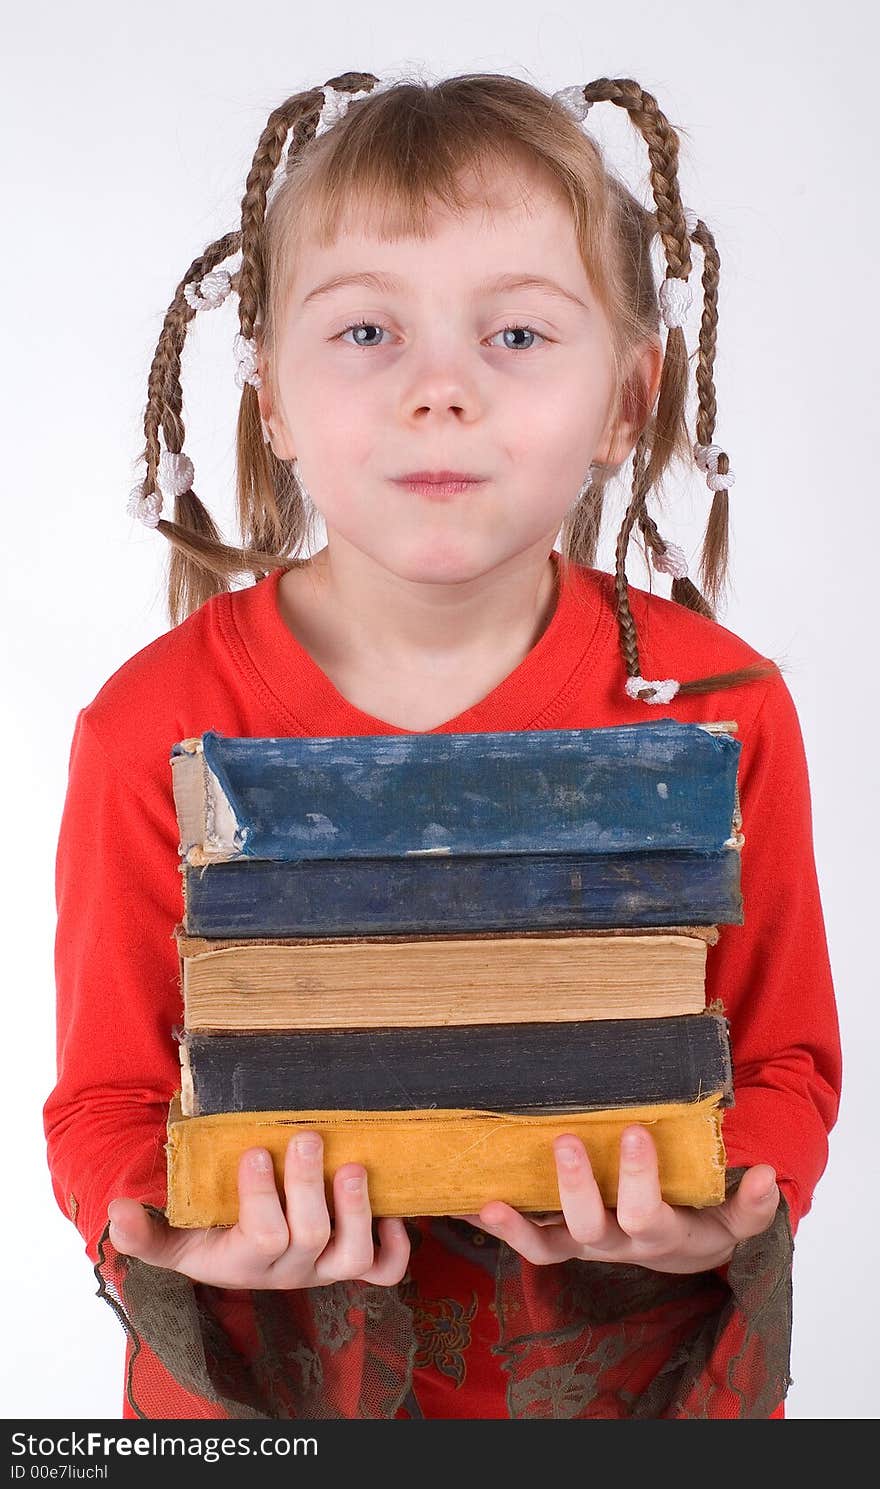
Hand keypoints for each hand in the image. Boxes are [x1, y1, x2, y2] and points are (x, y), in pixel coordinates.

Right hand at [107, 1132, 409, 1289]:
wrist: (234, 1258)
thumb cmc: (204, 1237)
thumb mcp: (171, 1239)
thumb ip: (144, 1231)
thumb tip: (115, 1211)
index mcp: (245, 1263)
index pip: (262, 1237)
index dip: (262, 1198)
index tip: (253, 1152)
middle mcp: (291, 1271)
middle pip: (310, 1237)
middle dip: (308, 1185)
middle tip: (306, 1135)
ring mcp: (326, 1269)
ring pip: (352, 1256)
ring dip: (356, 1209)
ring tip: (353, 1165)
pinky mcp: (353, 1262)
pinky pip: (385, 1270)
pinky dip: (396, 1243)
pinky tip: (392, 1208)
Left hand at [453, 1126, 779, 1273]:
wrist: (677, 1248)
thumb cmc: (703, 1218)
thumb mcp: (733, 1217)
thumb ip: (750, 1204)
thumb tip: (768, 1176)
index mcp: (659, 1233)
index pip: (647, 1211)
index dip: (638, 1177)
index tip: (633, 1129)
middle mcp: (614, 1244)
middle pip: (589, 1227)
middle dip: (576, 1186)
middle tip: (563, 1139)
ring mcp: (581, 1243)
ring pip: (544, 1246)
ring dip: (514, 1227)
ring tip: (486, 1201)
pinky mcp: (558, 1237)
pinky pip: (521, 1236)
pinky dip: (490, 1223)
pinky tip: (456, 1201)